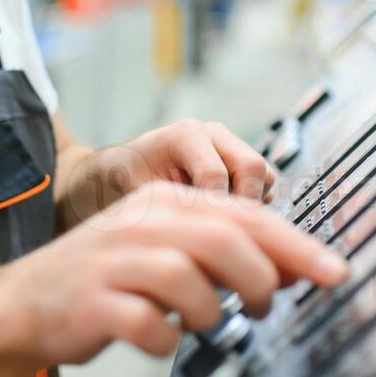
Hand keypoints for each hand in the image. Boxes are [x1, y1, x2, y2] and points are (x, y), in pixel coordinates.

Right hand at [0, 181, 348, 366]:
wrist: (24, 303)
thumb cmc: (110, 280)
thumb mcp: (170, 254)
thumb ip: (227, 255)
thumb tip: (294, 268)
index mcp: (165, 203)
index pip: (244, 215)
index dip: (295, 244)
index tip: (335, 271)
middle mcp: (141, 223)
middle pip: (223, 237)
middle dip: (261, 276)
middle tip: (267, 306)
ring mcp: (114, 261)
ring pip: (186, 276)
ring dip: (211, 310)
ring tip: (208, 324)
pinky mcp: (92, 301)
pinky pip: (146, 323)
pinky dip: (165, 338)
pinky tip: (163, 339)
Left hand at [57, 118, 277, 227]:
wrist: (111, 177)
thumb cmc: (117, 184)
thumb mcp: (133, 196)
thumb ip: (168, 209)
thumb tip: (196, 235)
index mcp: (185, 136)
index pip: (217, 174)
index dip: (213, 211)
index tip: (203, 239)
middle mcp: (213, 136)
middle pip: (253, 168)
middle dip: (244, 208)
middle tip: (224, 240)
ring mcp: (228, 149)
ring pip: (265, 178)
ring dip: (251, 210)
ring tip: (222, 233)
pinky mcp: (237, 168)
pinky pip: (263, 189)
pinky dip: (251, 212)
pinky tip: (226, 229)